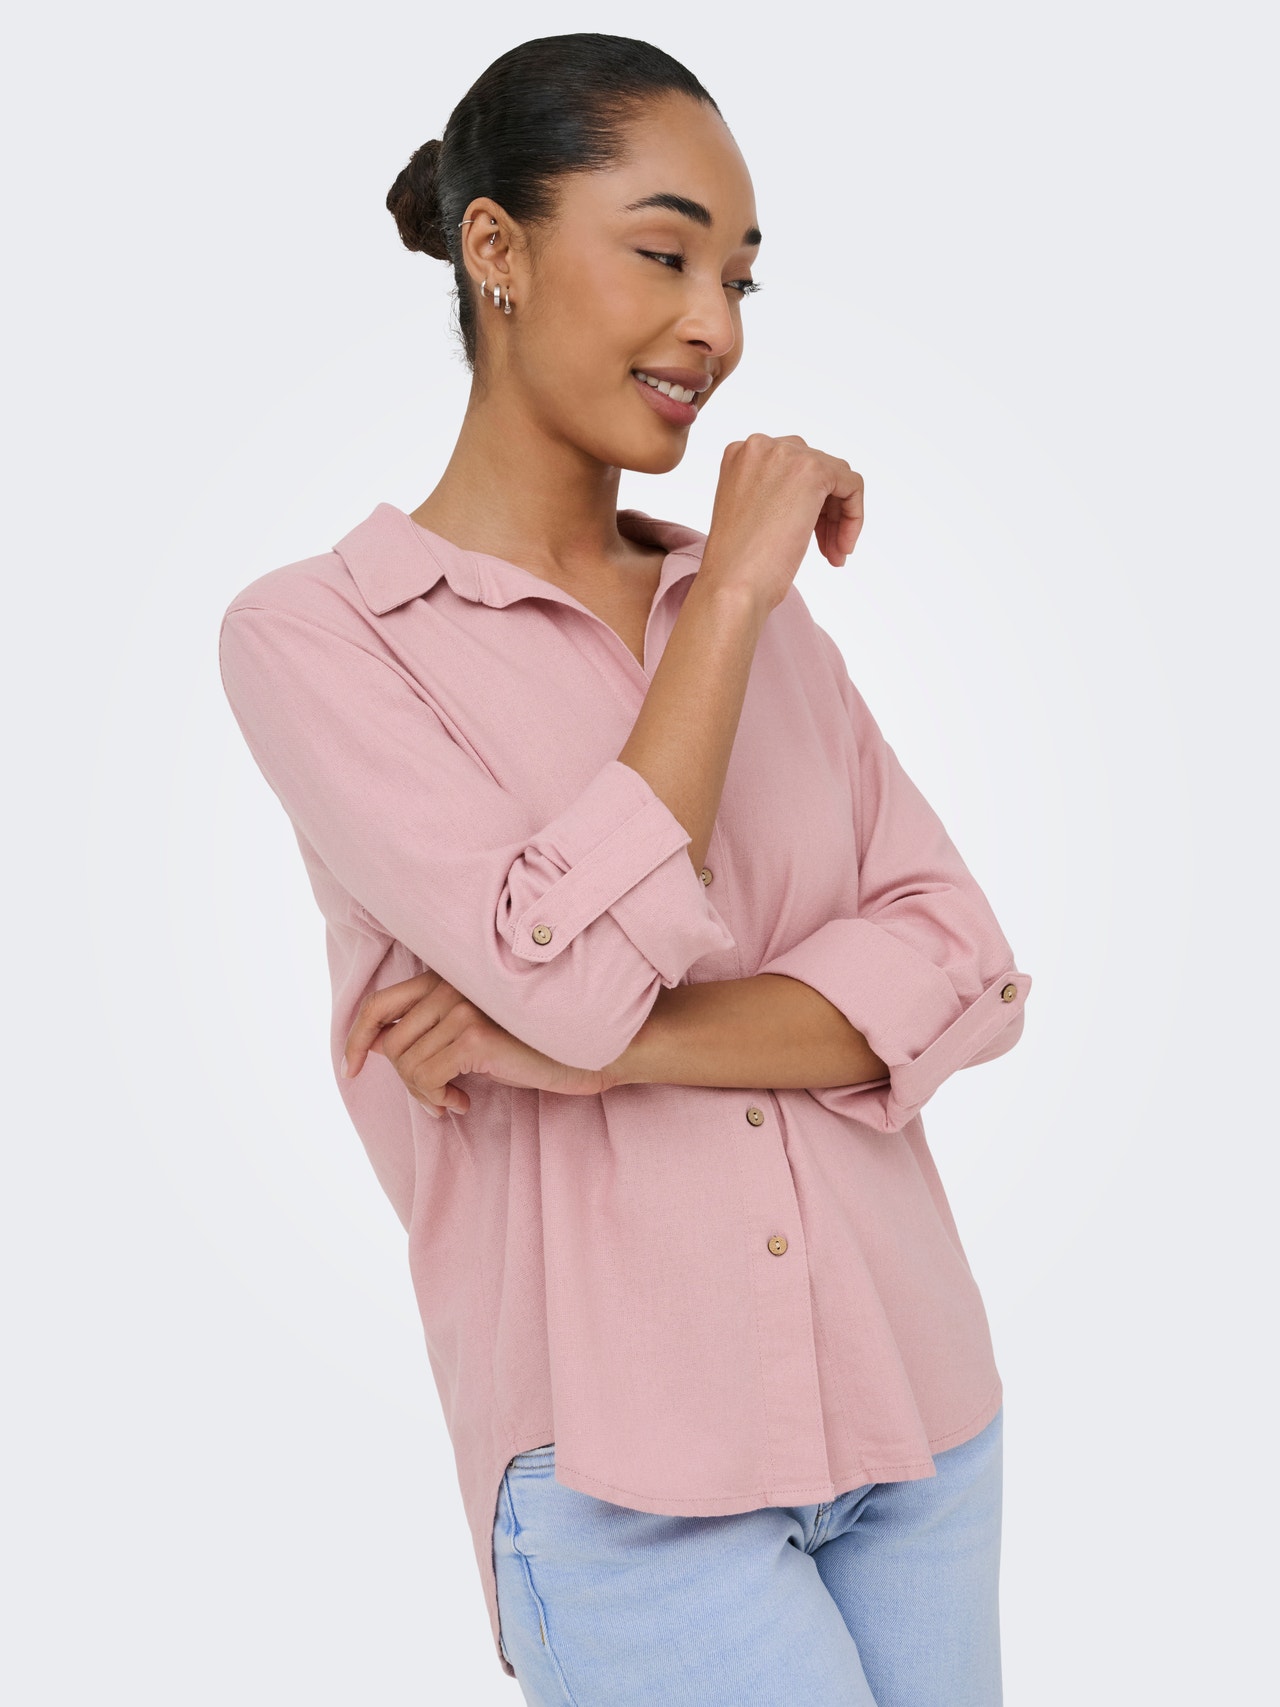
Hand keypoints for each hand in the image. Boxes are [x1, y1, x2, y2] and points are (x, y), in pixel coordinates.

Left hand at [342, 970, 607, 1116]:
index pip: (380, 1003)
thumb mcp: (479, 1028)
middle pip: (390, 1044)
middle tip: (437, 1096)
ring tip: (455, 1098)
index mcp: (447, 977)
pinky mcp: (473, 1037)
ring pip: (406, 1067)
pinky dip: (438, 1099)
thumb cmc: (535, 1043)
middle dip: (406, 1080)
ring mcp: (461, 1008)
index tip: (351, 1068)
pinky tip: (465, 1101)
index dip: (356, 1038)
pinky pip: (426, 1079)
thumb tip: (383, 1050)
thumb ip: (437, 1025)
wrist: (588, 1050)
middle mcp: (450, 986)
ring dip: (426, 1094)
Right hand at [699, 433, 864, 611]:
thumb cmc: (737, 564)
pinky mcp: (812, 471)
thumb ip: (775, 492)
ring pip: (836, 477)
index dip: (806, 504)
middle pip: (815, 469)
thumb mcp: (752, 513)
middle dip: (825, 512)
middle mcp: (760, 446)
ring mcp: (785, 455)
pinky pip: (852, 485)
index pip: (790, 467)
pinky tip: (842, 546)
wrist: (732, 584)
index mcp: (740, 455)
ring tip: (834, 554)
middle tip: (826, 550)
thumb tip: (810, 495)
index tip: (809, 536)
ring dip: (839, 518)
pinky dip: (854, 515)